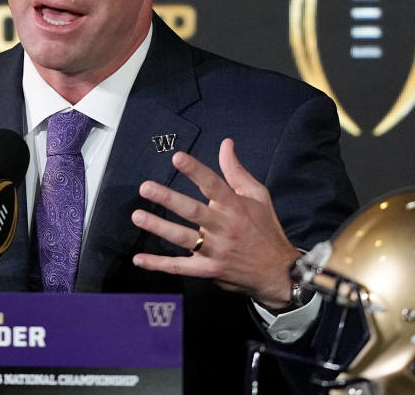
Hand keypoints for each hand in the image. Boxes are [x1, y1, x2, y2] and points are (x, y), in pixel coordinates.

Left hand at [131, 138, 299, 308]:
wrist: (277, 271)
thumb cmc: (265, 228)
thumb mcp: (257, 195)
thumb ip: (236, 171)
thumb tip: (225, 144)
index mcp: (235, 207)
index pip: (213, 185)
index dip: (195, 170)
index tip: (177, 157)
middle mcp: (224, 228)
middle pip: (193, 211)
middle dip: (168, 199)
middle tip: (146, 188)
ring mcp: (215, 251)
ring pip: (183, 238)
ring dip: (159, 227)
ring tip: (137, 216)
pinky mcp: (208, 270)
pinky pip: (180, 267)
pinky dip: (159, 264)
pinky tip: (139, 259)